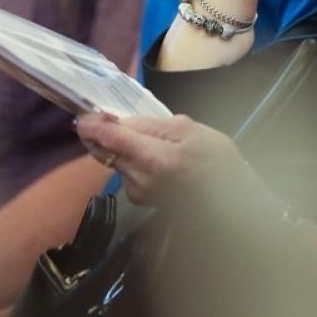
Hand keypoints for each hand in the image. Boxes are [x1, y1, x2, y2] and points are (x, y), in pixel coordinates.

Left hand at [77, 112, 253, 209]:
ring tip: (144, 136)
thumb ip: (151, 124)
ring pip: (114, 161)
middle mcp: (137, 179)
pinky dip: (130, 159)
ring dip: (118, 146)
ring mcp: (137, 192)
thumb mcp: (189, 130)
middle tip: (106, 117)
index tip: (84, 114)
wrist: (232, 202)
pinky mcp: (140, 199)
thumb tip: (120, 121)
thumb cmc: (217, 161)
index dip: (91, 124)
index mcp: (151, 158)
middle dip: (102, 133)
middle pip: (105, 151)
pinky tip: (151, 154)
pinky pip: (126, 171)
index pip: (108, 138)